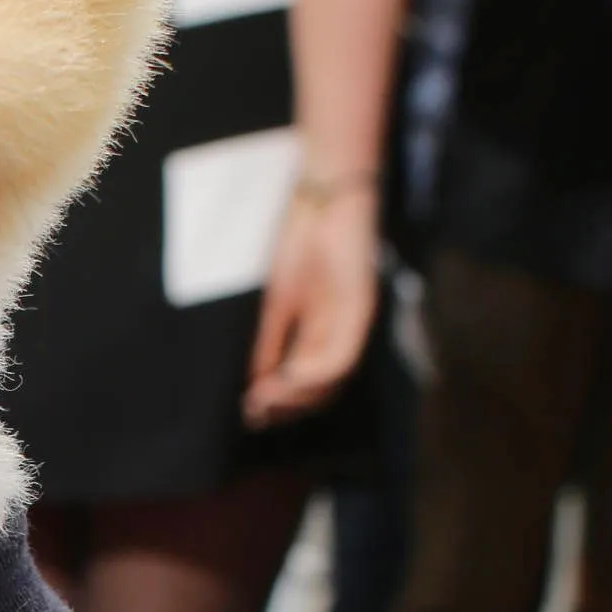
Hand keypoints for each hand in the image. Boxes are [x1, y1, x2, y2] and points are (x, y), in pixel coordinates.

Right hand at [243, 179, 379, 427]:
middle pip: (322, 388)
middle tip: (257, 414)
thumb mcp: (275, 301)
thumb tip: (255, 384)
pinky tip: (289, 379)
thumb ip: (270, 344)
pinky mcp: (361, 308)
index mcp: (323, 330)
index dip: (280, 401)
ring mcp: (354, 322)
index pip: (306, 380)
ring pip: (333, 379)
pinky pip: (342, 355)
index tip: (251, 413)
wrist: (323, 197)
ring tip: (267, 400)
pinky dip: (315, 374)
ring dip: (299, 396)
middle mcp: (342, 332)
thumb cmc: (299, 240)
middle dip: (288, 406)